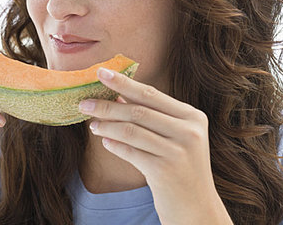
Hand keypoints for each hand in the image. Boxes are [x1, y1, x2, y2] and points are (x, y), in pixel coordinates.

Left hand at [78, 67, 232, 224]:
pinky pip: (131, 152)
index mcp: (193, 117)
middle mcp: (190, 132)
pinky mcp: (166, 171)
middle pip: (138, 111)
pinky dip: (115, 145)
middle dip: (107, 105)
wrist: (198, 209)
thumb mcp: (174, 138)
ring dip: (106, 126)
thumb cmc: (181, 169)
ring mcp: (179, 152)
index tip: (101, 72)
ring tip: (92, 125)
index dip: (124, 82)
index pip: (151, 94)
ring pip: (131, 130)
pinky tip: (104, 142)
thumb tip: (118, 94)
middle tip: (84, 103)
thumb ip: (151, 116)